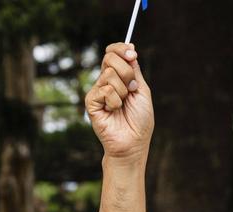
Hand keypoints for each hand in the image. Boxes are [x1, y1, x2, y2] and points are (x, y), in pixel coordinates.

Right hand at [85, 42, 152, 160]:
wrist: (133, 143)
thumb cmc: (140, 120)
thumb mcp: (141, 90)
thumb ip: (134, 70)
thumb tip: (130, 47)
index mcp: (118, 77)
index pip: (113, 52)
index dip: (121, 49)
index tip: (132, 53)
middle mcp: (106, 82)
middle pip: (110, 58)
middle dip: (126, 72)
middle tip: (131, 89)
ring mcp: (97, 91)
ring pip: (109, 74)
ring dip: (123, 91)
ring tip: (123, 105)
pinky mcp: (90, 102)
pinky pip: (105, 90)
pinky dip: (115, 101)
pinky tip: (113, 112)